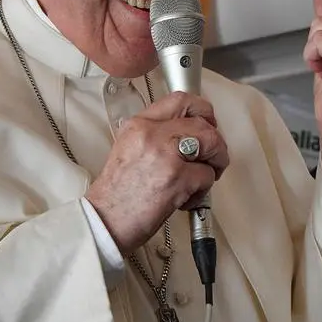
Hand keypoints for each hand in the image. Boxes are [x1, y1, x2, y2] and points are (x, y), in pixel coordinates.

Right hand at [85, 92, 229, 254]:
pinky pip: (208, 175)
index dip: (202, 111)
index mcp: (139, 124)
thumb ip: (157, 135)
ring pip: (212, 143)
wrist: (105, 221)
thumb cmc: (117, 193)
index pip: (181, 100)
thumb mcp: (129, 148)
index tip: (207, 124)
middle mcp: (152, 133)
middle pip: (203, 123)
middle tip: (212, 158)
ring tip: (203, 178)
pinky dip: (203, 190)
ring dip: (216, 163)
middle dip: (216, 143)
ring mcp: (166, 154)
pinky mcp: (178, 178)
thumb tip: (190, 133)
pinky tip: (186, 199)